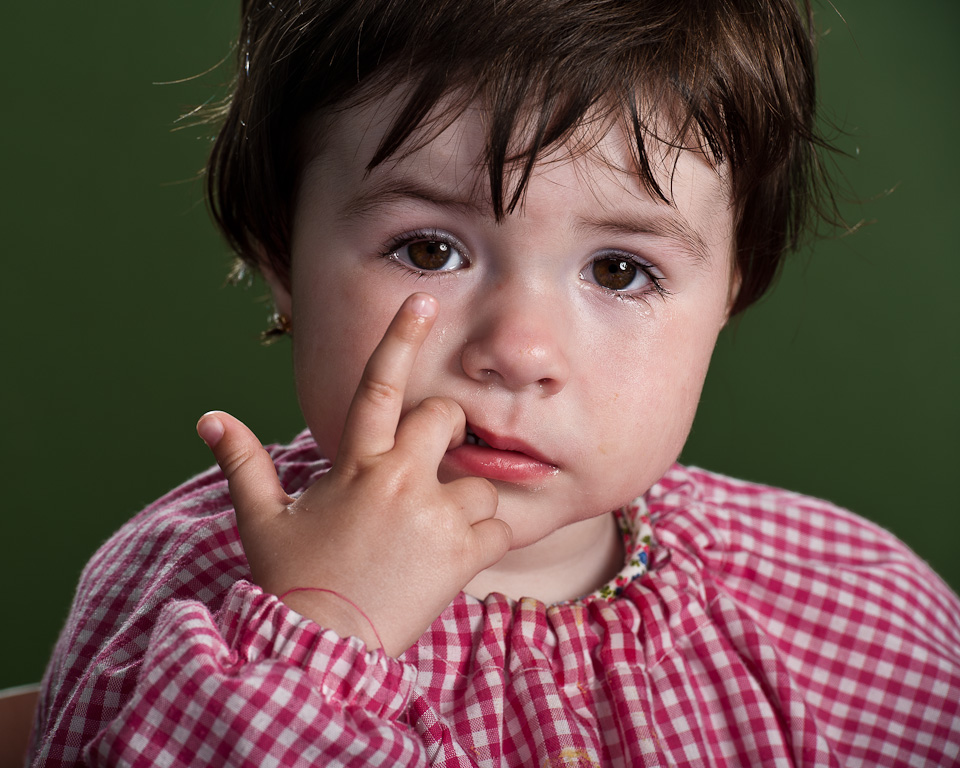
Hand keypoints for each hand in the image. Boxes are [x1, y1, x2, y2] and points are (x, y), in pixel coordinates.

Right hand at [197, 293, 512, 655]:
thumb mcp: (261, 520)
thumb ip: (243, 462)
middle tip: (427, 462)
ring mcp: (434, 516)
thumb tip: (209, 419)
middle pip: (446, 418)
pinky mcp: (462, 555)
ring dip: (465, 499)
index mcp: (354, 465)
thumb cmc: (292, 580)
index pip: (378, 386)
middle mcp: (399, 480)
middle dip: (444, 430)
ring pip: (480, 479)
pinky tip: (454, 554)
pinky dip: (487, 536)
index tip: (424, 302)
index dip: (400, 338)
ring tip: (431, 531)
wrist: (319, 649)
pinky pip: (500, 525)